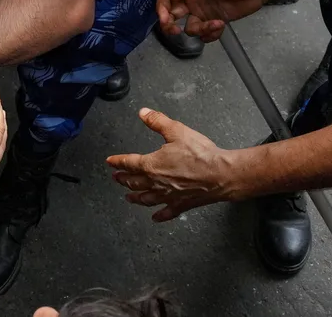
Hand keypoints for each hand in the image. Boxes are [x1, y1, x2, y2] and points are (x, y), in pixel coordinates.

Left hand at [106, 108, 233, 221]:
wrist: (221, 174)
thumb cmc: (200, 153)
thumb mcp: (176, 131)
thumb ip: (157, 121)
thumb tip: (142, 113)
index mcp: (152, 165)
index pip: (129, 163)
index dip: (118, 162)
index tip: (110, 162)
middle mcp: (156, 183)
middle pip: (135, 182)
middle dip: (124, 179)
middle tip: (116, 178)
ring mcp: (168, 196)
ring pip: (146, 198)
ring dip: (136, 197)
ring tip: (129, 197)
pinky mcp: (181, 205)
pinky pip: (166, 212)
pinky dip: (159, 215)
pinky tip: (155, 218)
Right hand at [154, 0, 268, 42]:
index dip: (161, 8)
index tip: (166, 19)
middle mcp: (192, 1)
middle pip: (171, 15)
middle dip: (169, 25)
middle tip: (175, 31)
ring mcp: (202, 13)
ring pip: (190, 28)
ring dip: (201, 30)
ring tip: (217, 24)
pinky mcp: (213, 22)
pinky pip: (205, 34)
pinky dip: (211, 35)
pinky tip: (221, 26)